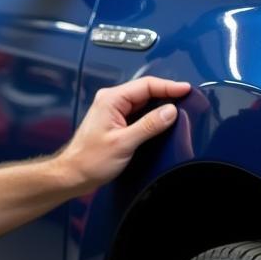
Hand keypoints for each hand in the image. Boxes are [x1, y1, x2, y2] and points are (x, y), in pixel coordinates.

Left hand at [59, 76, 191, 193]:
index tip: (185, 89)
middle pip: (145, 90)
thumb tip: (170, 111)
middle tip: (187, 97)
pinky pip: (138, 112)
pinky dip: (152, 114)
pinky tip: (161, 119)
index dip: (169, 86)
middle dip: (167, 93)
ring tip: (179, 106)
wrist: (73, 174)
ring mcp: (112, 111)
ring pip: (142, 101)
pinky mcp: (115, 121)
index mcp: (111, 100)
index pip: (146, 85)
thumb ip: (149, 125)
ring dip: (160, 103)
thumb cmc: (89, 160)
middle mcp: (110, 101)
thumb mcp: (124, 143)